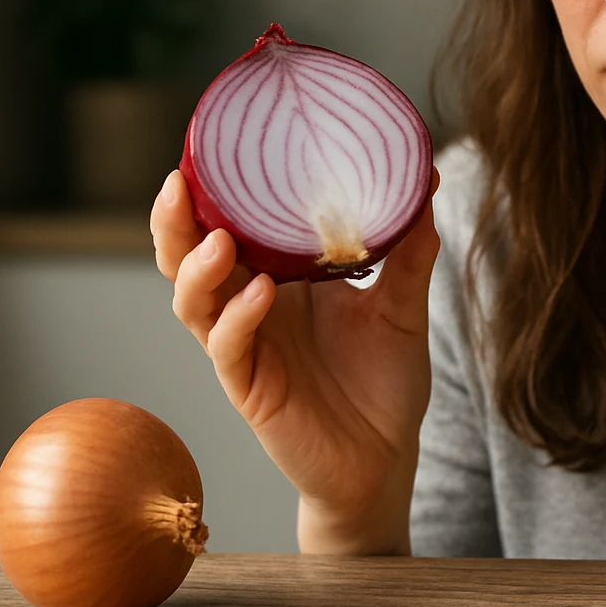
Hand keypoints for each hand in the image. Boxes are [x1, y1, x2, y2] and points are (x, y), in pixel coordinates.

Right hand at [151, 168, 441, 550]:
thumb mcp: (404, 305)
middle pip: (189, 257)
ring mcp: (246, 348)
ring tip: (220, 239)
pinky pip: (229, 349)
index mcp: (279, 279)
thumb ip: (412, 250)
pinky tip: (262, 294)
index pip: (227, 226)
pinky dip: (238, 319)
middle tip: (178, 182)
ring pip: (192, 302)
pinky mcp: (250, 388)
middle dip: (174, 222)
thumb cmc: (386, 381)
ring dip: (197, 268)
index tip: (210, 147)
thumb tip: (430, 176)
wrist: (387, 459)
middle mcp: (251, 308)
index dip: (208, 192)